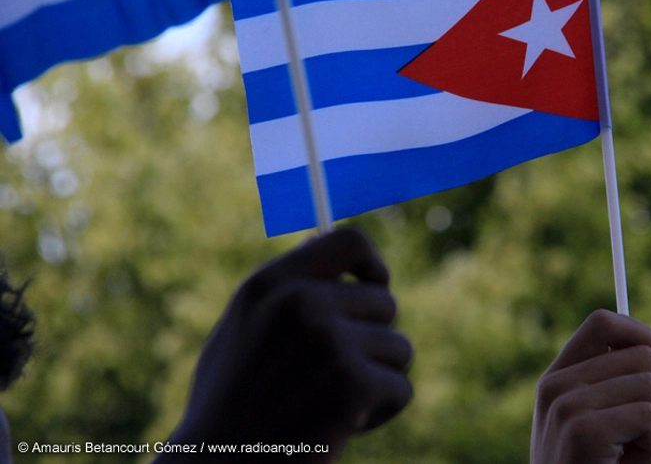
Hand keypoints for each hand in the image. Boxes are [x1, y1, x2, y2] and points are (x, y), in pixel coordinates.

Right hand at [162, 228, 412, 461]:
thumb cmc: (229, 405)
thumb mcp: (242, 330)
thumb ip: (284, 287)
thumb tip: (319, 240)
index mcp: (271, 284)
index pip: (349, 240)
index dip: (373, 264)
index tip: (378, 287)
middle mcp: (299, 302)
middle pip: (385, 303)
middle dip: (372, 341)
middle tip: (336, 378)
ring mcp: (327, 341)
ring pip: (399, 349)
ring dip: (377, 381)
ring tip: (330, 405)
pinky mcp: (351, 384)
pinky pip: (401, 389)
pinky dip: (380, 414)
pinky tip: (339, 429)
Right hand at [531, 310, 650, 463]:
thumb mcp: (593, 422)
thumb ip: (610, 386)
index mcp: (556, 377)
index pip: (603, 321)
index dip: (641, 335)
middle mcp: (556, 384)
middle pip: (641, 354)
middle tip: (637, 434)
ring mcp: (566, 405)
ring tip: (629, 453)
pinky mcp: (583, 429)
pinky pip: (649, 416)